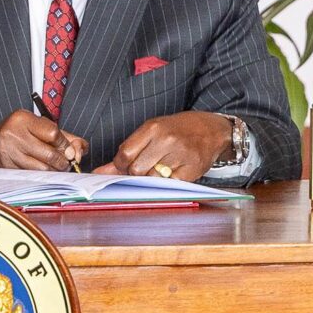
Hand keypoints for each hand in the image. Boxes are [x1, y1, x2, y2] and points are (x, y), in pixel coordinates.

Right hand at [0, 108, 85, 171]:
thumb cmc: (16, 133)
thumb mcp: (36, 126)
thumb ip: (62, 135)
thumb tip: (81, 149)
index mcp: (22, 119)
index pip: (53, 134)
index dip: (65, 144)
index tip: (68, 150)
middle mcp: (14, 135)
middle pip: (49, 154)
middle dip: (62, 162)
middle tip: (65, 163)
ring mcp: (9, 153)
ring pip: (42, 169)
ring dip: (53, 171)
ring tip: (54, 168)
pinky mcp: (7, 168)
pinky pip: (32, 175)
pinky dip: (42, 176)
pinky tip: (41, 171)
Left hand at [98, 112, 232, 177]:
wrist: (212, 129)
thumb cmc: (177, 130)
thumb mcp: (151, 133)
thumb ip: (127, 152)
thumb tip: (100, 172)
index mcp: (153, 128)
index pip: (124, 155)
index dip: (121, 165)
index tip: (126, 165)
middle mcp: (167, 140)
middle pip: (137, 170)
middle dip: (136, 173)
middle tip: (146, 167)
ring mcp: (181, 154)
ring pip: (153, 179)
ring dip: (153, 178)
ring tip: (162, 167)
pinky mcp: (192, 169)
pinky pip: (170, 185)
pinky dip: (169, 182)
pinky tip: (174, 171)